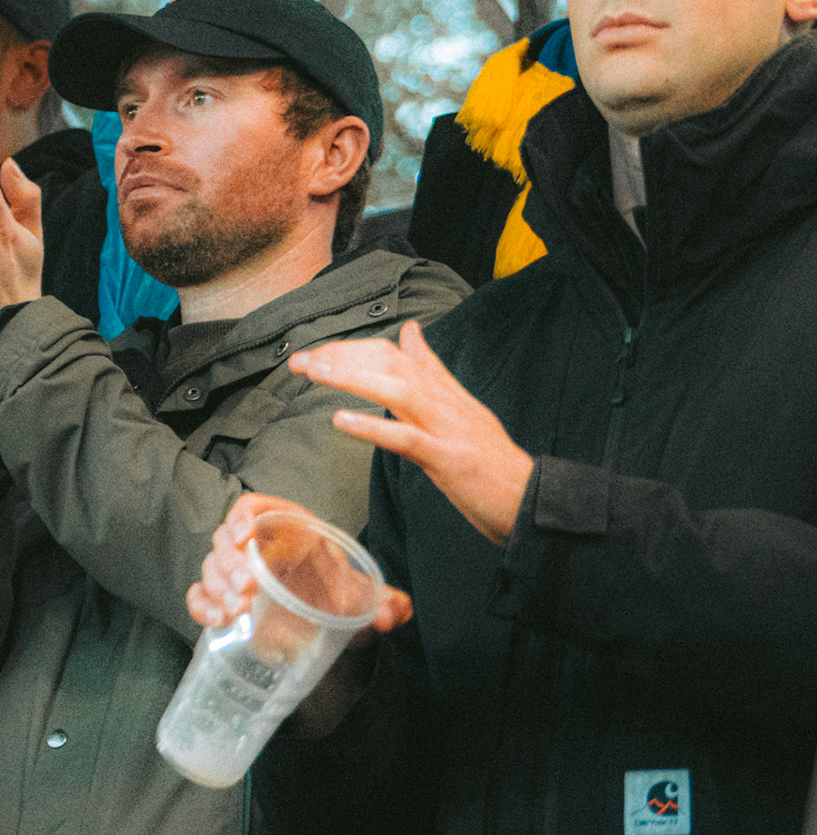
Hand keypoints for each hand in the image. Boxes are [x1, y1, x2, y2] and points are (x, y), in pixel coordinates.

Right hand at [187, 494, 412, 738]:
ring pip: (211, 567)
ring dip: (217, 588)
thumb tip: (396, 611)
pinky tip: (216, 620)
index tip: (245, 538)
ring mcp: (237, 571)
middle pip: (226, 540)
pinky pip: (201, 593)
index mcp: (285, 527)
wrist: (328, 610)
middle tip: (247, 590)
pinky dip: (201, 605)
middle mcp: (256, 544)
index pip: (253, 506)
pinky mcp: (227, 597)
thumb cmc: (337, 586)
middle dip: (231, 565)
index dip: (242, 517)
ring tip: (236, 611)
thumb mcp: (361, 591)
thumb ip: (384, 600)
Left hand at [289, 320, 534, 544]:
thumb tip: (411, 333)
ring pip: (399, 389)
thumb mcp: (461, 408)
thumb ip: (433, 372)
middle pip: (391, 363)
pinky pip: (408, 439)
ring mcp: (449, 430)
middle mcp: (446, 403)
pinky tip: (342, 421)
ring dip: (352, 378)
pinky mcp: (451, 460)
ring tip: (315, 374)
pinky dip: (374, 427)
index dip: (353, 350)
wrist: (533, 501)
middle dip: (342, 357)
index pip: (395, 354)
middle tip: (301, 361)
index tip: (317, 354)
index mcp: (446, 392)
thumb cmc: (492, 461)